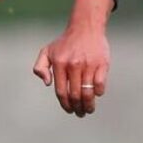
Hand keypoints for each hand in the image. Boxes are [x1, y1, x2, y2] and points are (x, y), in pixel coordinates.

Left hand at [33, 0, 112, 117]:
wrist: (85, 28)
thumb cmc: (64, 43)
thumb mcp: (47, 51)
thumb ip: (40, 67)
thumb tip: (47, 84)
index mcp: (59, 64)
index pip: (61, 91)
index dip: (64, 104)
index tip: (68, 110)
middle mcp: (73, 65)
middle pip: (75, 95)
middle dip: (77, 108)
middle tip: (79, 113)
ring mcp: (88, 65)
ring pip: (88, 92)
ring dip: (88, 105)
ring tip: (88, 110)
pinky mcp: (102, 64)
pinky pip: (100, 84)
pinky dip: (98, 93)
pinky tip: (96, 95)